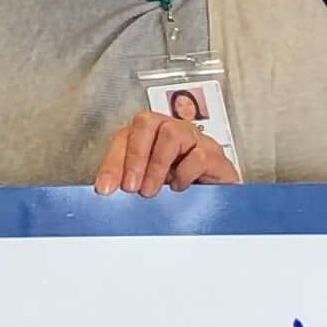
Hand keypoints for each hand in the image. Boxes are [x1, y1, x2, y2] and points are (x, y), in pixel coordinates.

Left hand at [95, 111, 240, 197]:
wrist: (220, 205)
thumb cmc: (181, 193)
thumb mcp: (149, 187)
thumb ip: (130, 184)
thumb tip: (107, 191)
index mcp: (151, 137)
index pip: (125, 136)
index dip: (113, 161)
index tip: (106, 188)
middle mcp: (172, 132)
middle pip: (147, 122)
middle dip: (134, 155)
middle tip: (131, 187)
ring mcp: (196, 141)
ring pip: (172, 133)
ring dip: (157, 164)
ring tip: (150, 191)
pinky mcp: (216, 157)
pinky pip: (198, 156)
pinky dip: (184, 174)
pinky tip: (180, 189)